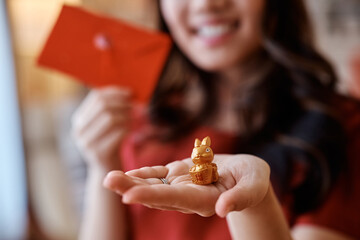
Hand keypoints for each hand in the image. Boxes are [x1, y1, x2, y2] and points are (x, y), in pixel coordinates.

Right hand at [71, 86, 131, 169]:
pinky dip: (129, 128)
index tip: (130, 93)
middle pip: (103, 106)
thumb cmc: (110, 143)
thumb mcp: (105, 125)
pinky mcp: (99, 153)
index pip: (96, 96)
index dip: (115, 92)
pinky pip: (118, 134)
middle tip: (136, 105)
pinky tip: (134, 130)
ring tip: (136, 117)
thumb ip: (110, 109)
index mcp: (79, 120)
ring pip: (111, 118)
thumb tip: (128, 92)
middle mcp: (79, 131)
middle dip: (123, 103)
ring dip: (128, 115)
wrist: (106, 171)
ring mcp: (87, 143)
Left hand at [103, 154, 269, 216]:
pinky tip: (128, 173)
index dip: (153, 197)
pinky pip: (160, 174)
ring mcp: (182, 184)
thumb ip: (242, 197)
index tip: (129, 196)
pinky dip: (144, 173)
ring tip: (109, 177)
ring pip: (154, 185)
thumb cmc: (253, 179)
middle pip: (157, 194)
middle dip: (132, 188)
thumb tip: (223, 209)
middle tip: (108, 180)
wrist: (245, 175)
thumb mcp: (255, 185)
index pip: (176, 199)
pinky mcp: (181, 173)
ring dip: (132, 181)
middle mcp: (188, 195)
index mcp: (205, 200)